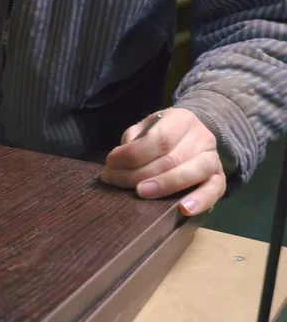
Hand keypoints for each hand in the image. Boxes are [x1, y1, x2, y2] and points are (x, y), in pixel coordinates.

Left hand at [100, 108, 226, 215]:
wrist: (192, 137)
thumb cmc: (161, 133)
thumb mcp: (145, 128)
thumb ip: (133, 141)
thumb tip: (117, 163)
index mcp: (181, 120)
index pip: (159, 138)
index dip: (132, 154)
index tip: (110, 164)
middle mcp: (202, 137)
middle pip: (171, 159)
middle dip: (138, 174)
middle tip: (115, 181)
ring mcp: (213, 158)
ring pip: (193, 172)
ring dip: (164, 185)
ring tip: (141, 193)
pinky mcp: (219, 178)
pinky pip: (215, 191)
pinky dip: (201, 201)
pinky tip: (184, 210)